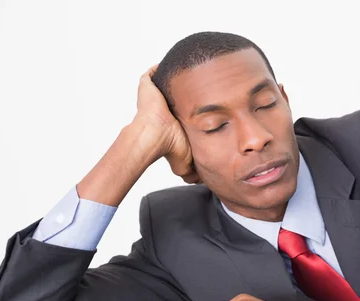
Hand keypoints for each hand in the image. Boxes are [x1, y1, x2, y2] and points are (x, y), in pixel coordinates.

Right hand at [134, 64, 198, 183]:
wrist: (153, 136)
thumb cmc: (168, 147)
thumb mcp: (186, 161)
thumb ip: (194, 171)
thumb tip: (201, 181)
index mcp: (170, 120)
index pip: (183, 110)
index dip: (196, 106)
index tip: (212, 101)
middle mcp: (162, 106)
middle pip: (176, 94)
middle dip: (190, 87)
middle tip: (208, 81)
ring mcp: (154, 95)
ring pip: (167, 82)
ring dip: (179, 75)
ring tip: (196, 67)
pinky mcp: (147, 85)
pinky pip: (153, 71)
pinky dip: (164, 65)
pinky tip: (180, 61)